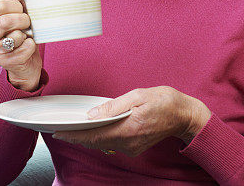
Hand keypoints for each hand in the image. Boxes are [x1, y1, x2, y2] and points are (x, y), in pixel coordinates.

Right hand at [0, 0, 42, 90]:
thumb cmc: (19, 36)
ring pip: (14, 36)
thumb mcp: (14, 14)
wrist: (24, 64)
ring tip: (26, 35)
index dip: (14, 5)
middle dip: (22, 19)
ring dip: (26, 33)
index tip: (21, 9)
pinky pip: (24, 50)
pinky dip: (31, 45)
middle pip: (4, 21)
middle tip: (27, 21)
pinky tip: (29, 46)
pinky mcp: (5, 63)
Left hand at [52, 86, 210, 156]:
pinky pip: (112, 143)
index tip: (59, 133)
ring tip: (71, 128)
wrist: (184, 115)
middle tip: (59, 129)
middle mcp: (129, 142)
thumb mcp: (138, 96)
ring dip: (87, 137)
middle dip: (77, 136)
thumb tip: (93, 114)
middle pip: (96, 142)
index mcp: (128, 129)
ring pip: (103, 143)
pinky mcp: (135, 147)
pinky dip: (100, 137)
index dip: (75, 135)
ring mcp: (132, 147)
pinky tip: (92, 128)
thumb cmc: (163, 101)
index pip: (94, 136)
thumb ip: (113, 106)